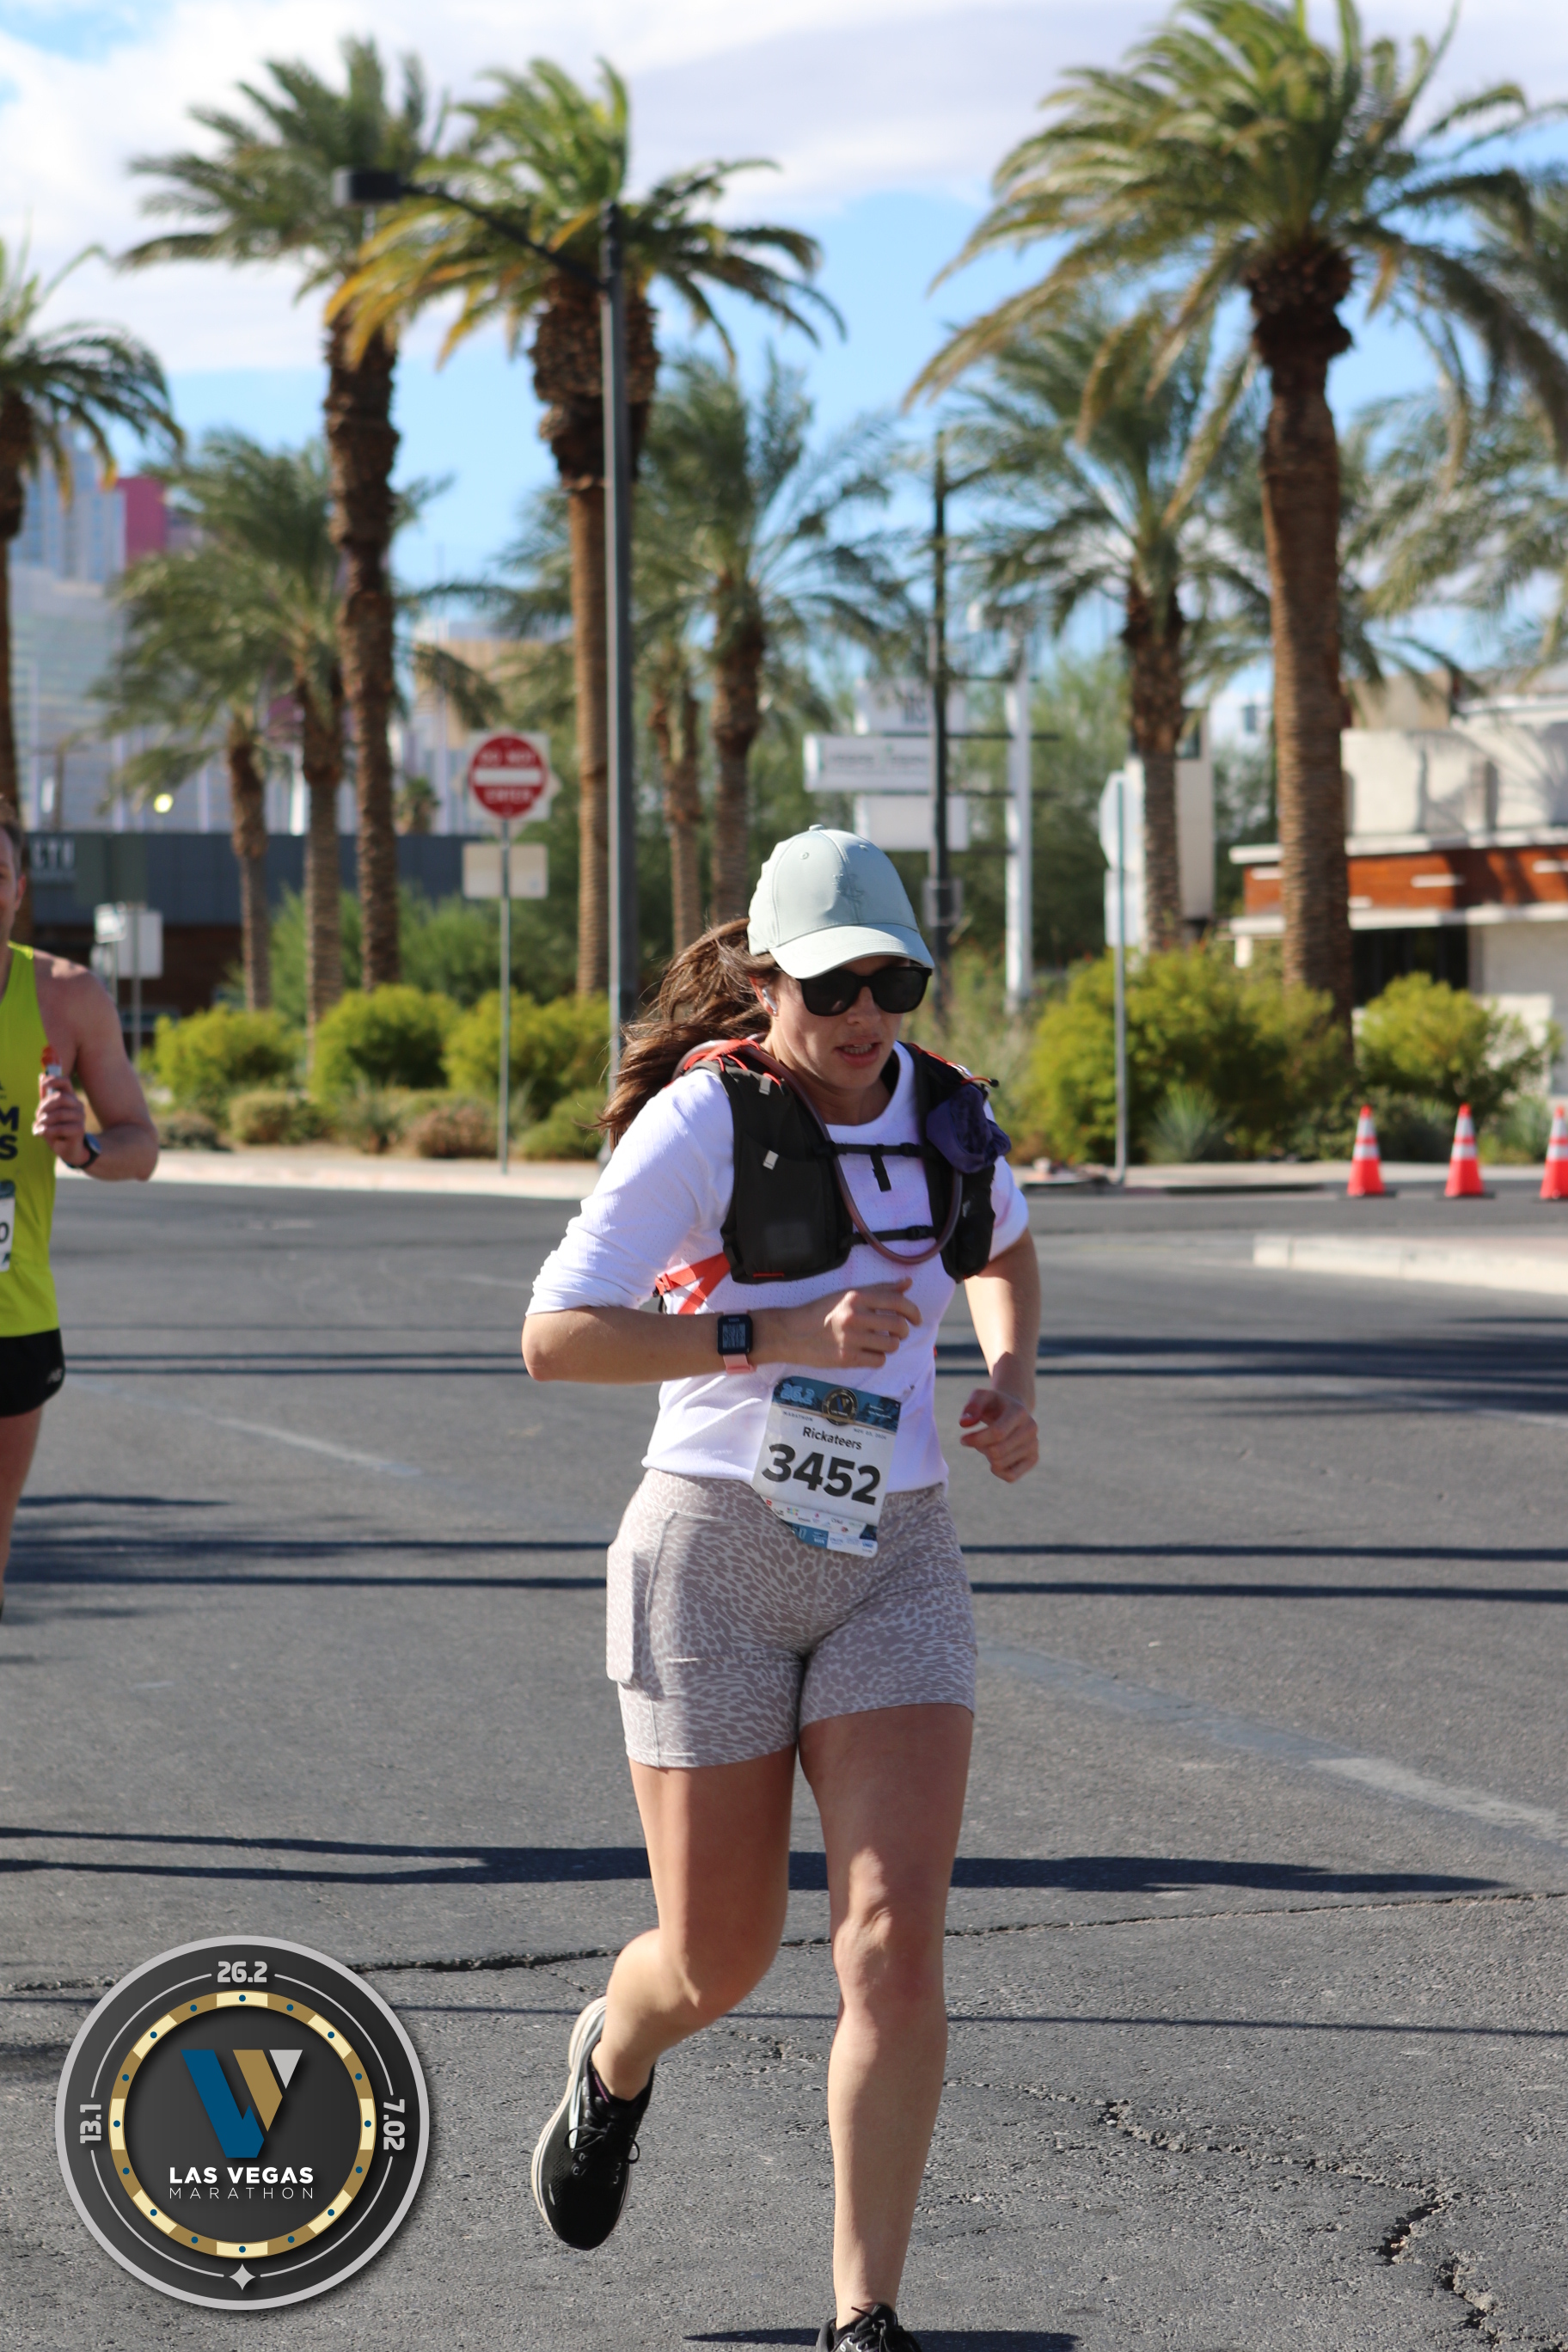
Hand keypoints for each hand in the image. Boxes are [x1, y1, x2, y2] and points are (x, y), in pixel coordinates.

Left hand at [34, 1070, 89, 1166]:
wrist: (67, 1149)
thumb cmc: (56, 1129)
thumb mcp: (48, 1113)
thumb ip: (45, 1097)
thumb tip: (41, 1076)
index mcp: (70, 1098)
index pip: (65, 1082)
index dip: (54, 1079)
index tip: (43, 1083)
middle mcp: (77, 1105)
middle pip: (60, 1097)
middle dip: (45, 1106)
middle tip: (38, 1116)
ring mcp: (80, 1117)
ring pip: (59, 1114)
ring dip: (45, 1121)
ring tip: (39, 1127)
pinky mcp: (80, 1129)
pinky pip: (61, 1128)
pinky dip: (48, 1131)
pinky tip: (42, 1133)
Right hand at [754, 1279, 921, 1371]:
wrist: (791, 1333)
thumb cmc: (820, 1312)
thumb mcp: (847, 1295)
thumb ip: (879, 1289)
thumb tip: (907, 1283)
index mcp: (856, 1297)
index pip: (897, 1303)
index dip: (913, 1311)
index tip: (916, 1319)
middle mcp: (855, 1316)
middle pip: (898, 1326)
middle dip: (903, 1331)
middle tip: (898, 1333)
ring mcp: (851, 1339)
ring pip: (891, 1345)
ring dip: (890, 1345)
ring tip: (879, 1343)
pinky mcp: (846, 1358)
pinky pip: (878, 1360)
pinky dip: (878, 1358)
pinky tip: (868, 1353)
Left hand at [958, 1386, 1037, 1481]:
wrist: (1014, 1410)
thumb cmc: (993, 1404)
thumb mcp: (980, 1397)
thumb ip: (971, 1407)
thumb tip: (964, 1423)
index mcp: (1019, 1412)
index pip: (997, 1433)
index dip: (977, 1439)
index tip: (963, 1439)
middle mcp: (1031, 1428)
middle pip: (997, 1451)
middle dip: (981, 1448)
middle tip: (977, 1441)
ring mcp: (1034, 1445)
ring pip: (1001, 1464)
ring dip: (988, 1457)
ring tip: (988, 1445)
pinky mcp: (1033, 1458)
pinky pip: (1011, 1476)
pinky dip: (997, 1471)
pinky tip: (995, 1460)